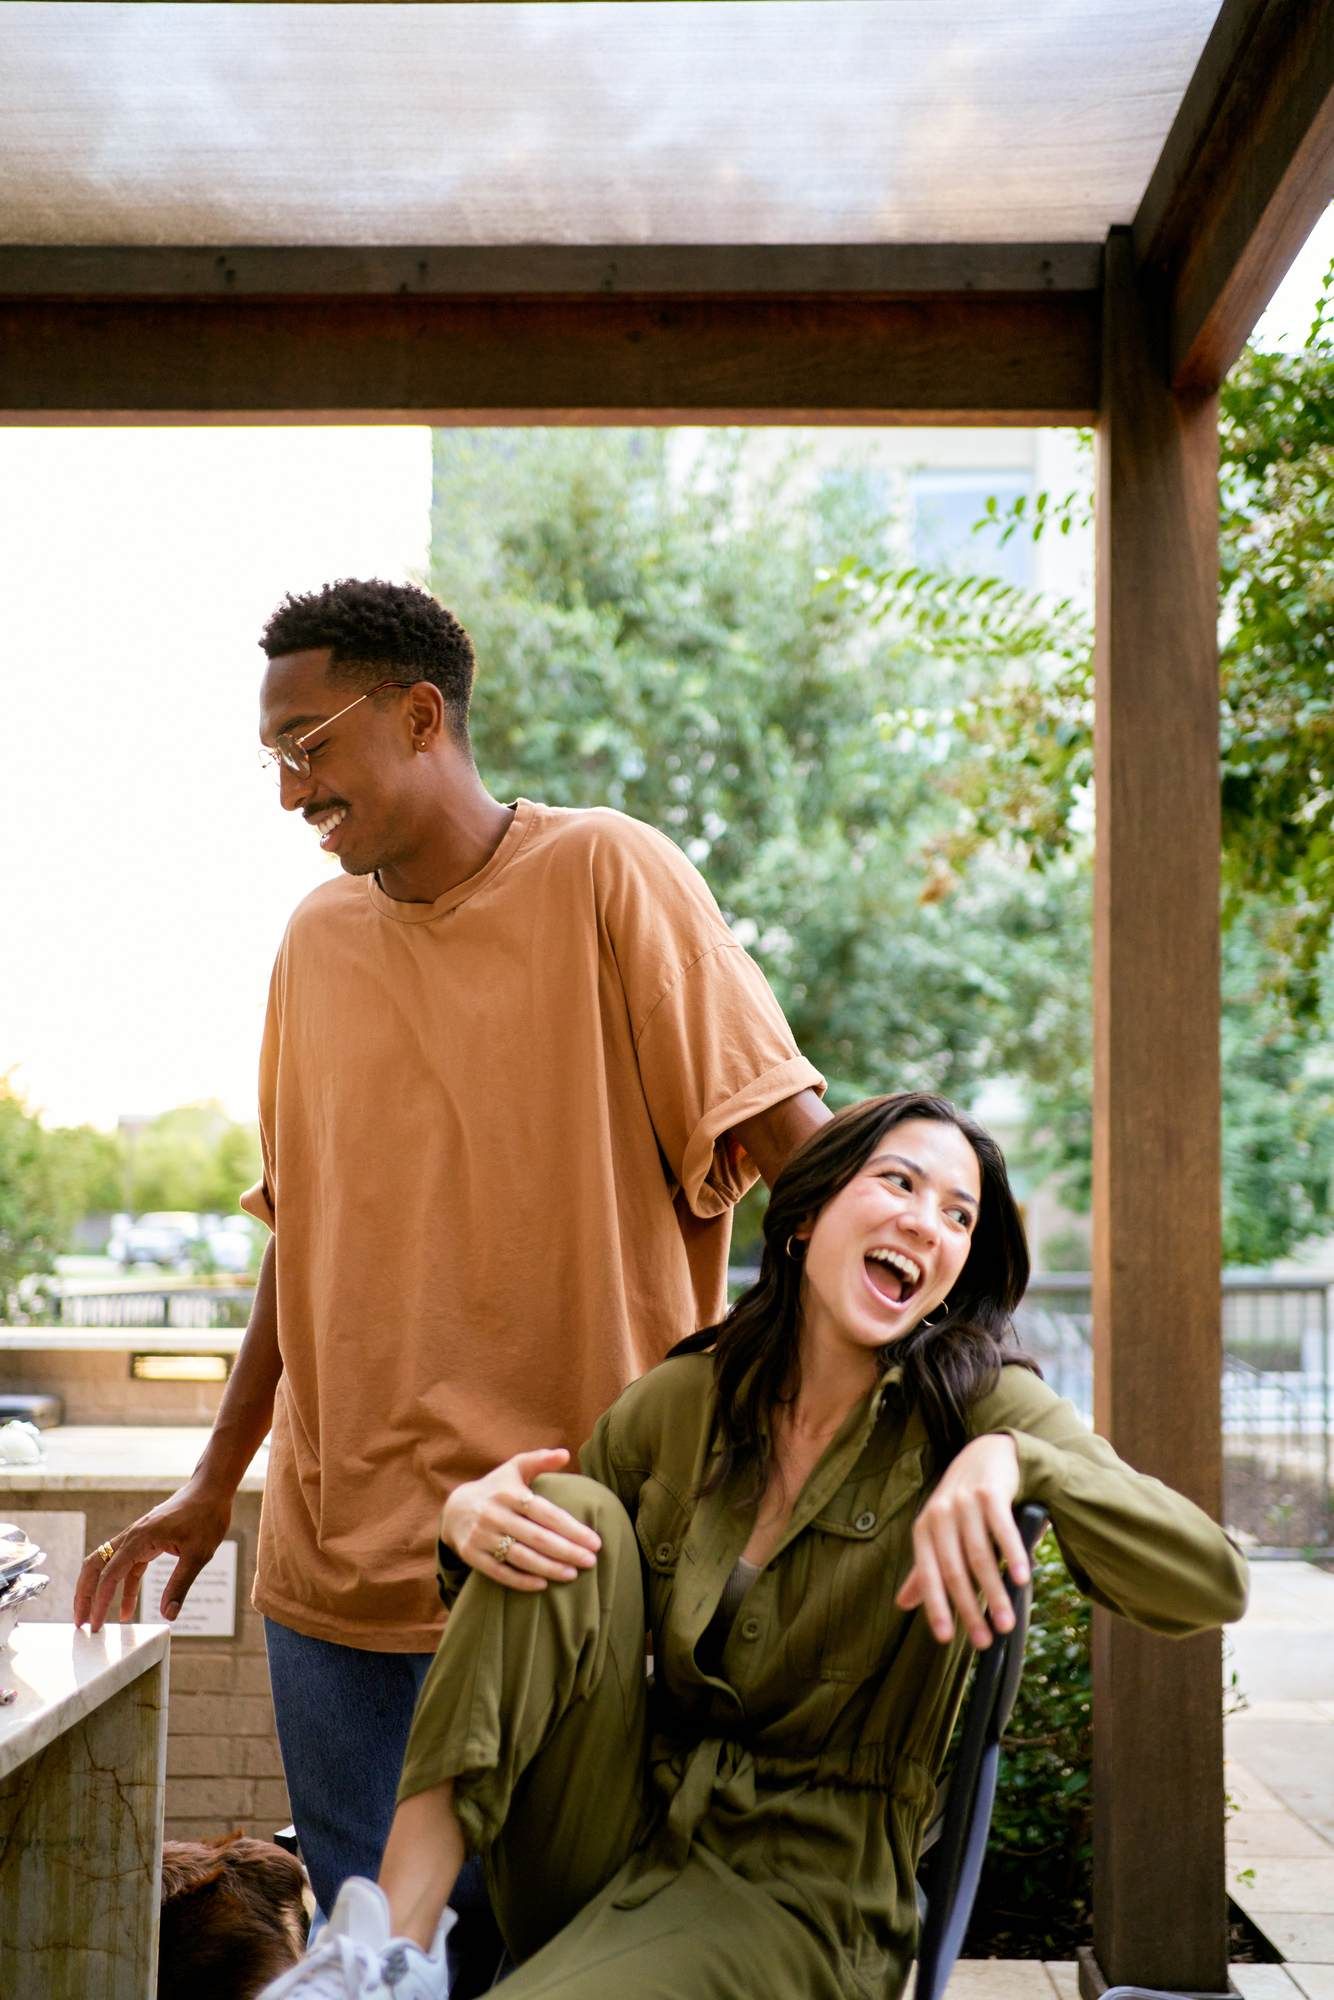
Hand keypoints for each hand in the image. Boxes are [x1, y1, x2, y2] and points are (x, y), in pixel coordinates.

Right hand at [73, 1474, 234, 1632]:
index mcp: (140, 1538)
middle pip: (94, 1567)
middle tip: (80, 1624)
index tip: (95, 1625)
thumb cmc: (206, 1516)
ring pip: (106, 1566)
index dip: (99, 1602)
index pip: (110, 1575)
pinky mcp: (145, 1541)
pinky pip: (126, 1567)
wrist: (211, 1489)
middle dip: (84, 1595)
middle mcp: (131, 1537)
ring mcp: (136, 1538)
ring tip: (94, 1618)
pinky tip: (126, 1609)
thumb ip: (180, 1585)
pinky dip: (122, 1587)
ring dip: (97, 1591)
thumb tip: (168, 1614)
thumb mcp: (198, 1554)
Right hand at [441, 1448, 600, 1593]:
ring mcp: (481, 1536)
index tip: (595, 1542)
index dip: (571, 1528)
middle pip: (536, 1537)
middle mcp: (494, 1514)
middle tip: (591, 1561)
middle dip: (566, 1551)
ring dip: (549, 1568)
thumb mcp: (515, 1469)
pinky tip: (543, 1585)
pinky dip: (521, 1581)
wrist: (454, 1508)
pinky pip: (499, 1572)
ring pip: (520, 1557)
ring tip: (573, 1574)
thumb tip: (566, 1453)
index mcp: (509, 1493)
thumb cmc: (496, 1488)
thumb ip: (540, 1460)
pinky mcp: (472, 1555)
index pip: (545, 1513)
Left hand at [896, 1434, 1027, 1648]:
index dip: (936, 1608)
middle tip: (986, 1640)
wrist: (985, 1455)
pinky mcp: (989, 1493)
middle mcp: (939, 1515)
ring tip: (1007, 1622)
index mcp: (924, 1530)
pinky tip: (1023, 1580)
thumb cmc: (961, 1504)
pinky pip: (1002, 1530)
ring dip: (995, 1593)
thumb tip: (902, 1604)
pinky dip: (1013, 1556)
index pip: (928, 1576)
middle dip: (970, 1610)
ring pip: (980, 1556)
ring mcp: (964, 1502)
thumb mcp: (938, 1532)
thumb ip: (925, 1568)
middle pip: (955, 1571)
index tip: (946, 1639)